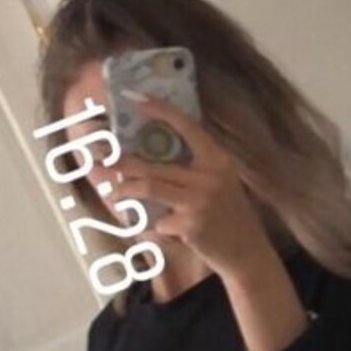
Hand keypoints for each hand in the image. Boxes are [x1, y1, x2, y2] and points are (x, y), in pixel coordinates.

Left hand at [113, 96, 272, 279]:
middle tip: (103, 160)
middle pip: (155, 165)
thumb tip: (153, 155)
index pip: (187, 126)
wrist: (247, 251)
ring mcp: (200, 201)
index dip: (161, 110)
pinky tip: (158, 231)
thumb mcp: (220, 181)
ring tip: (114, 194)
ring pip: (150, 188)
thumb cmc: (228, 214)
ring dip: (126, 191)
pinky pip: (159, 220)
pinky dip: (153, 225)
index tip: (136, 98)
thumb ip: (195, 166)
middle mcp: (210, 176)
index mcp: (218, 159)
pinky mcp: (191, 225)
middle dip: (123, 163)